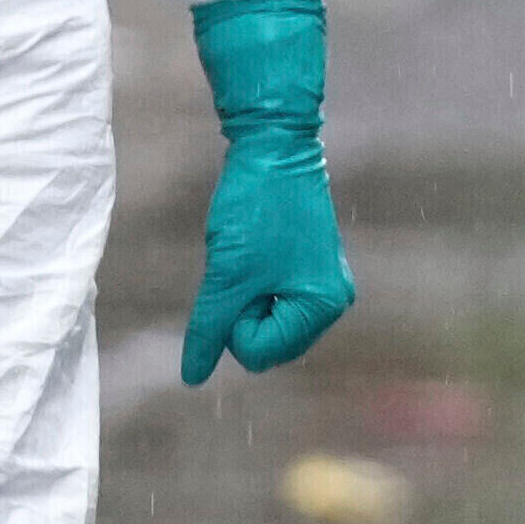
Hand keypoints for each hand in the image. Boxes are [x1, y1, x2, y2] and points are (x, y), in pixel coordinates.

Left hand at [182, 0, 354, 382]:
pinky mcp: (310, 264)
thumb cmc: (255, 211)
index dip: (232, 326)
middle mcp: (332, 301)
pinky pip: (271, 295)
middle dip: (242, 314)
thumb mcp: (226, 276)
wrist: (274, 145)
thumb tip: (191, 378)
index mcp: (322, 308)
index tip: (235, 281)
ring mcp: (323, 282)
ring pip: (265, 319)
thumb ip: (210, 330)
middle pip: (267, 343)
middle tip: (240, 267)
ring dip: (244, 295)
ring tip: (247, 254)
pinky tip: (252, 248)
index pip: (261, 354)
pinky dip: (252, 281)